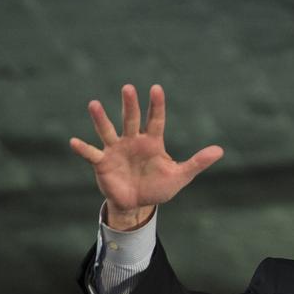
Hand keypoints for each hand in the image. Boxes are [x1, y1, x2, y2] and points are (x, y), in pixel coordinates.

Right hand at [70, 84, 222, 229]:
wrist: (137, 204)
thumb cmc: (158, 187)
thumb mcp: (180, 176)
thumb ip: (197, 162)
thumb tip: (220, 150)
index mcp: (152, 142)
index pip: (155, 119)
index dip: (156, 105)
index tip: (156, 88)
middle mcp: (132, 141)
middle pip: (131, 119)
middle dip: (130, 105)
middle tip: (128, 88)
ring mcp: (116, 150)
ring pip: (108, 131)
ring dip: (101, 119)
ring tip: (94, 104)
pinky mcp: (102, 163)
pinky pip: (91, 154)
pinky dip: (83, 148)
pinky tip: (74, 142)